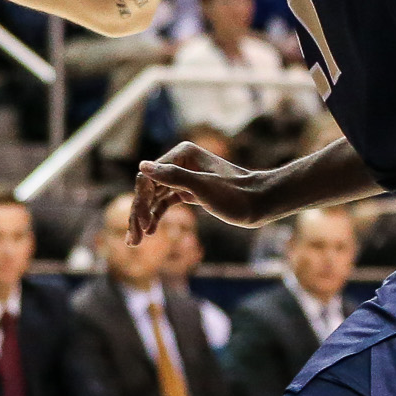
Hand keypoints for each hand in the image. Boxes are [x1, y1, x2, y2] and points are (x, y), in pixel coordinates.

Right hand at [133, 140, 267, 233]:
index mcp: (182, 155)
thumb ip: (172, 176)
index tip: (140, 226)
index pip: (148, 178)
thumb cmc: (237, 195)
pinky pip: (166, 201)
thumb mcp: (203, 188)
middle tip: (133, 240)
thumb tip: (142, 167)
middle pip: (149, 188)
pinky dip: (157, 215)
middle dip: (139, 213)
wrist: (262, 202)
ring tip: (136, 241)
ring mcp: (185, 176)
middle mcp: (180, 162)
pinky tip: (150, 231)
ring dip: (145, 217)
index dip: (140, 202)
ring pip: (156, 197)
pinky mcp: (191, 191)